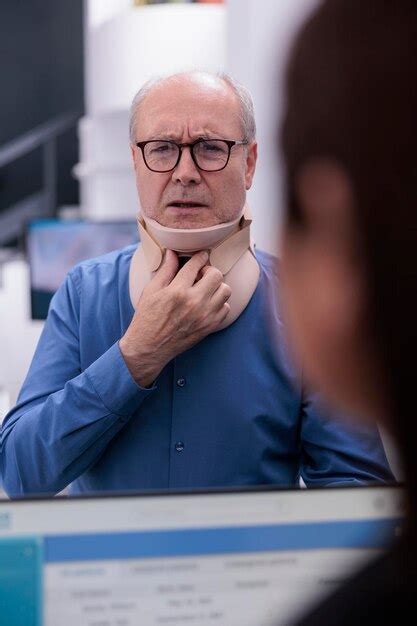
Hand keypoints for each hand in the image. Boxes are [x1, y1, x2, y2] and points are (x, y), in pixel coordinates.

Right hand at [119, 249, 230, 386]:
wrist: (149, 348)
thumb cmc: (147, 317)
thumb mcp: (151, 291)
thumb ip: (166, 270)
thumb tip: (173, 253)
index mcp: (177, 291)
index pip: (196, 264)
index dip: (200, 256)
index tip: (200, 256)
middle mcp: (194, 302)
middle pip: (216, 275)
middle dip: (209, 270)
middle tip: (200, 275)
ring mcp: (205, 316)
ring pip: (225, 290)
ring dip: (216, 286)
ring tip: (205, 289)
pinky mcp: (210, 327)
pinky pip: (226, 308)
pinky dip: (219, 303)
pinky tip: (207, 304)